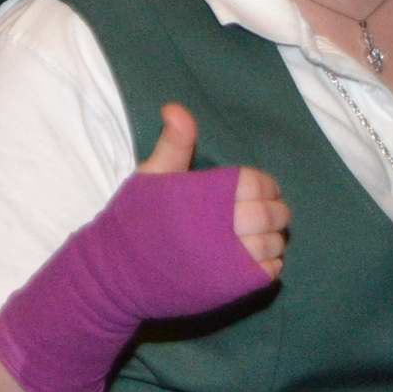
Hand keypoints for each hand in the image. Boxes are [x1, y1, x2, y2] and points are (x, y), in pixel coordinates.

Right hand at [0, 99, 285, 391]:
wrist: (116, 273)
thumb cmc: (133, 220)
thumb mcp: (149, 175)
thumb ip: (174, 143)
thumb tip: (177, 107)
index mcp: (210, 191)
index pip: (259, 182)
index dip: (262, 184)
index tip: (252, 190)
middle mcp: (228, 222)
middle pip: (275, 212)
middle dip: (273, 211)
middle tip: (256, 214)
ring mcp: (234, 256)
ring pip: (276, 242)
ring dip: (271, 238)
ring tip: (252, 237)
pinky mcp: (236, 284)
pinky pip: (271, 270)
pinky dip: (267, 263)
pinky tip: (248, 258)